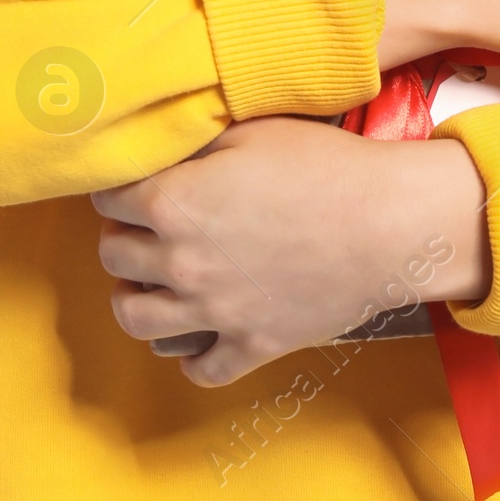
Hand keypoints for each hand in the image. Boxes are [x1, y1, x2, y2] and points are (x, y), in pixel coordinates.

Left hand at [92, 117, 488, 385]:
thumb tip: (160, 149)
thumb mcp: (252, 132)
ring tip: (152, 280)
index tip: (133, 184)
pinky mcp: (251, 344)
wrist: (391, 225)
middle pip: (113, 256)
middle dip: (121, 236)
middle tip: (144, 226)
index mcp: (174, 202)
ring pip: (135, 319)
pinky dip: (192, 355)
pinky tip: (201, 332)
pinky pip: (199, 369)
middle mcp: (181, 262)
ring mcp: (214, 311)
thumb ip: (195, 143)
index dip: (118, 187)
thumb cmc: (326, 167)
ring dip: (134, 296)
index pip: (108, 198)